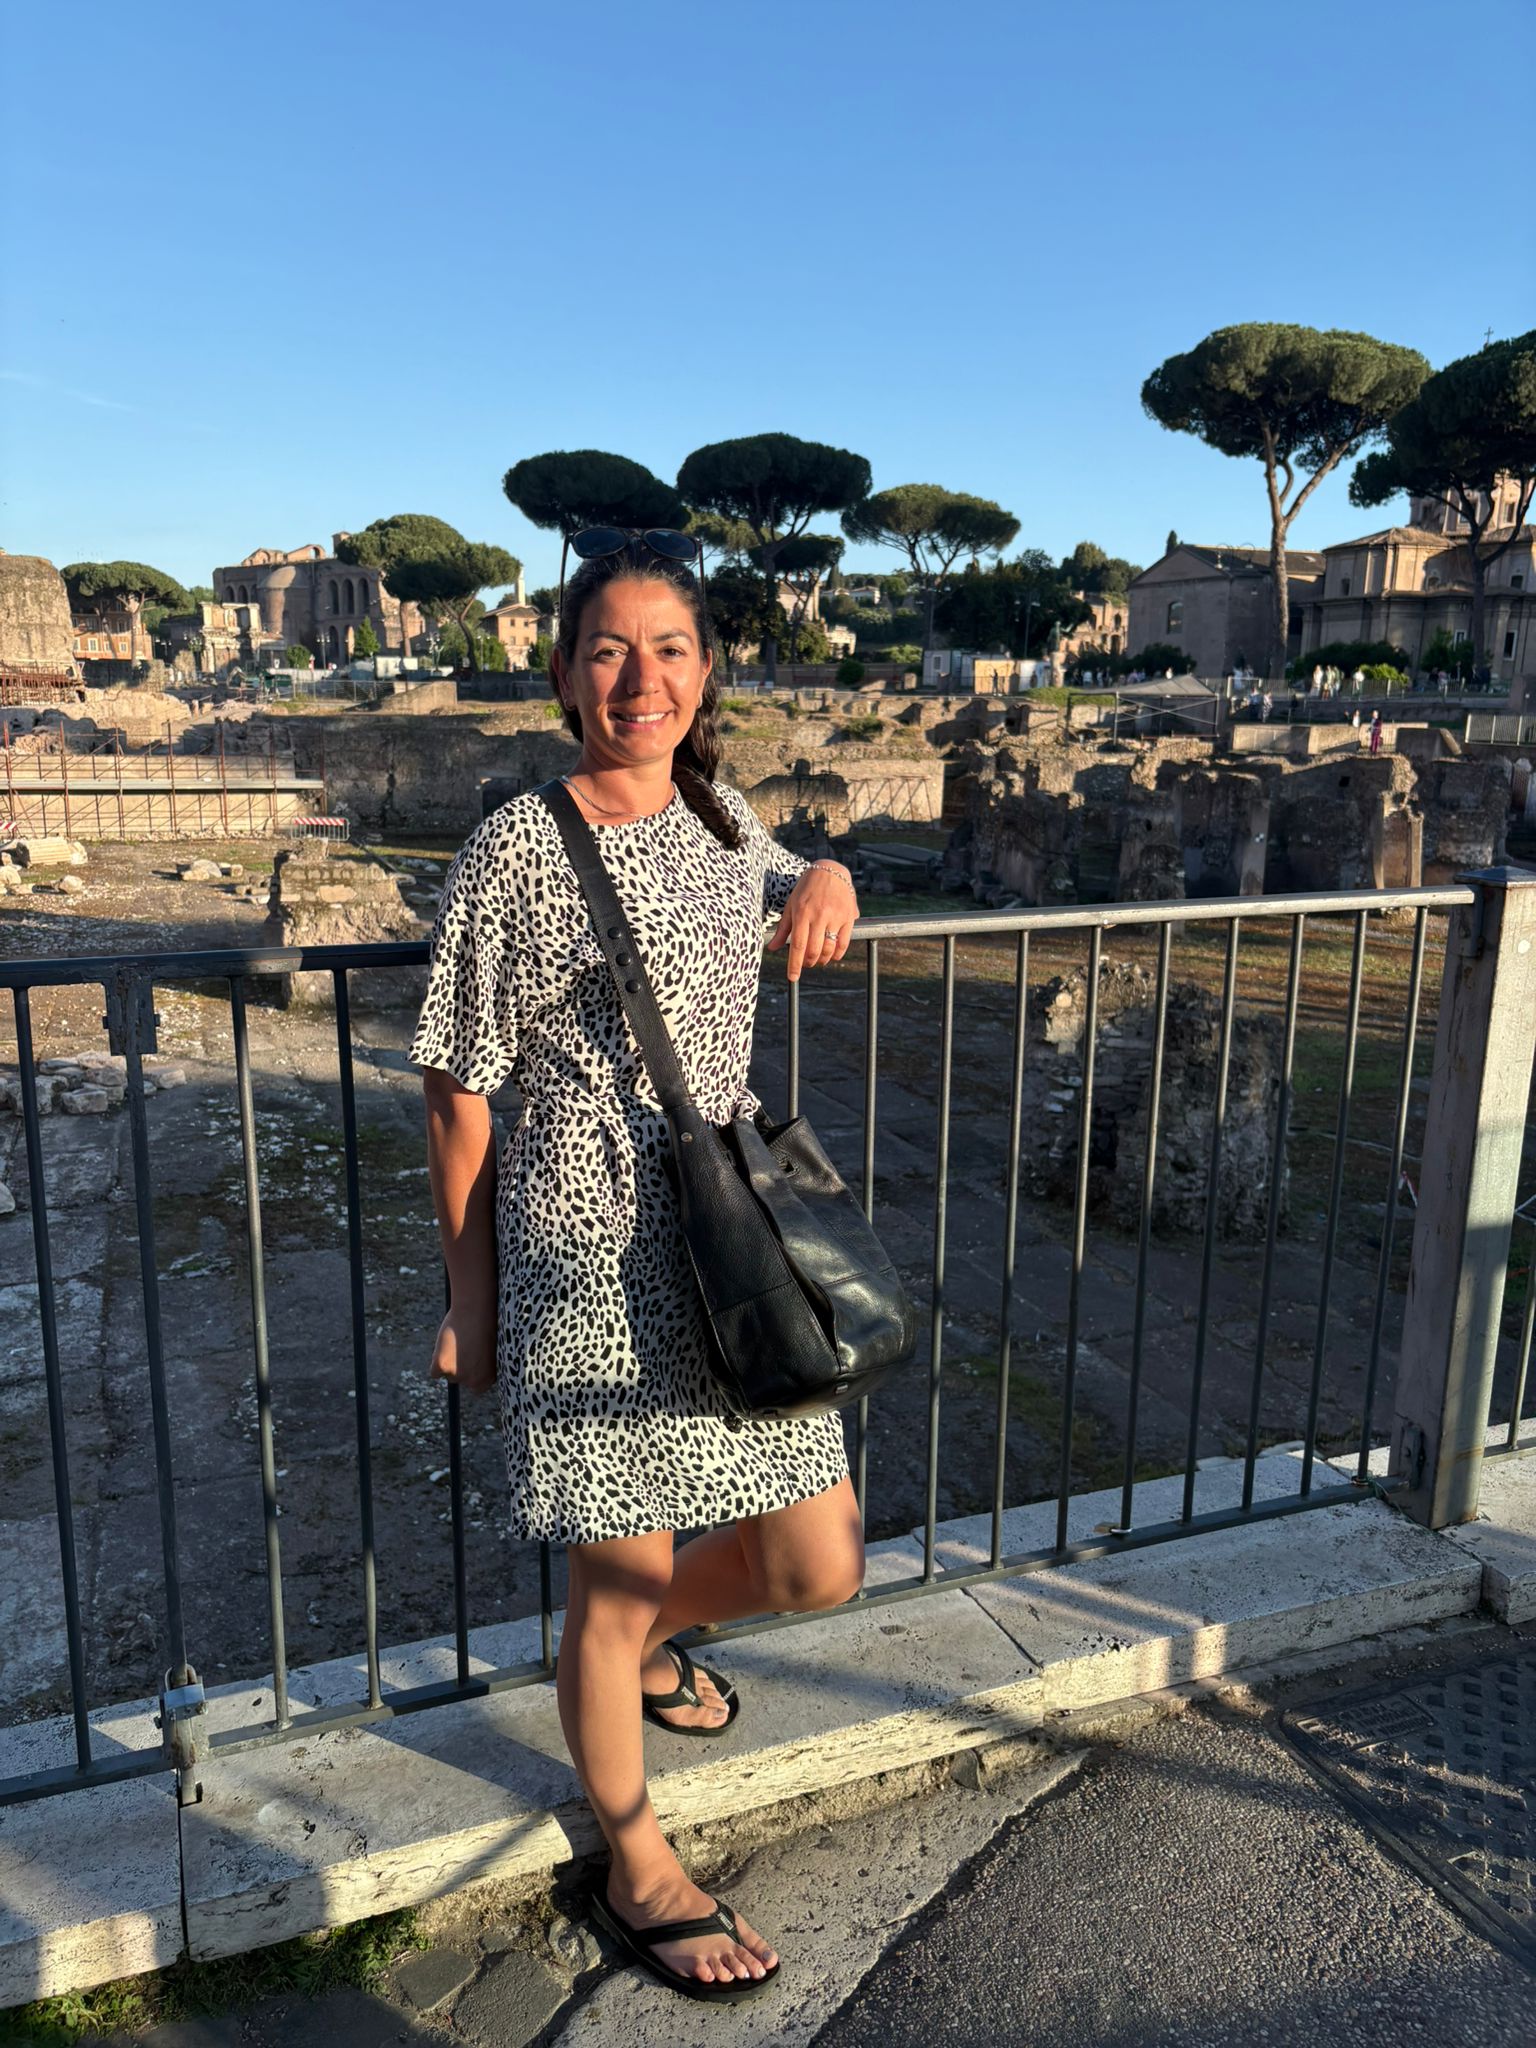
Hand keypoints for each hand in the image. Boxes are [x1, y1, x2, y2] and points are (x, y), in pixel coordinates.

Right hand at [429, 1305, 496, 1394]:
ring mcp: (456, 1375)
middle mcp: (473, 1381)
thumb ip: (482, 1363)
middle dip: (459, 1368)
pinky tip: (445, 1344)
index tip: (470, 1360)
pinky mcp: (441, 1367)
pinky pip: (434, 1372)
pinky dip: (436, 1361)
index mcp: (489, 1378)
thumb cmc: (487, 1323)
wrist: (476, 1310)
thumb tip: (470, 1368)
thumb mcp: (490, 1349)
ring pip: (447, 1374)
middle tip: (461, 1348)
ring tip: (456, 1340)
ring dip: (448, 1362)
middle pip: (460, 1380)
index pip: (476, 1386)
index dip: (472, 1372)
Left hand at [767, 865, 858, 981]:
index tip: (792, 977)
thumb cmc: (806, 888)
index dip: (794, 964)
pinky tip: (832, 956)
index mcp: (802, 913)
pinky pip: (844, 942)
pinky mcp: (849, 916)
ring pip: (829, 949)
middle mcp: (819, 915)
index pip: (797, 945)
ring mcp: (835, 916)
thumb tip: (772, 948)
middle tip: (806, 964)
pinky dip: (837, 954)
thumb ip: (783, 928)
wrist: (830, 871)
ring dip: (822, 960)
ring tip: (818, 960)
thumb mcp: (791, 905)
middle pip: (813, 950)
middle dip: (808, 962)